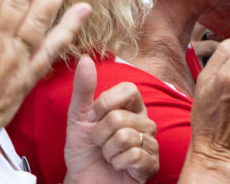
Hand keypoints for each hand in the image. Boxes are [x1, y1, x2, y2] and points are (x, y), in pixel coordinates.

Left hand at [64, 57, 158, 183]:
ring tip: (109, 155)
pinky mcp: (151, 164)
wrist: (84, 180)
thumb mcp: (78, 118)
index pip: (128, 90)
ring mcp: (151, 142)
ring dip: (107, 151)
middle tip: (100, 143)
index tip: (93, 118)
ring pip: (125, 137)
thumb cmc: (84, 150)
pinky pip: (134, 156)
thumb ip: (83, 89)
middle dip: (100, 135)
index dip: (105, 104)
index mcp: (132, 107)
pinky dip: (117, 163)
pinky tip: (118, 166)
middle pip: (119, 118)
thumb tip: (85, 59)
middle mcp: (145, 121)